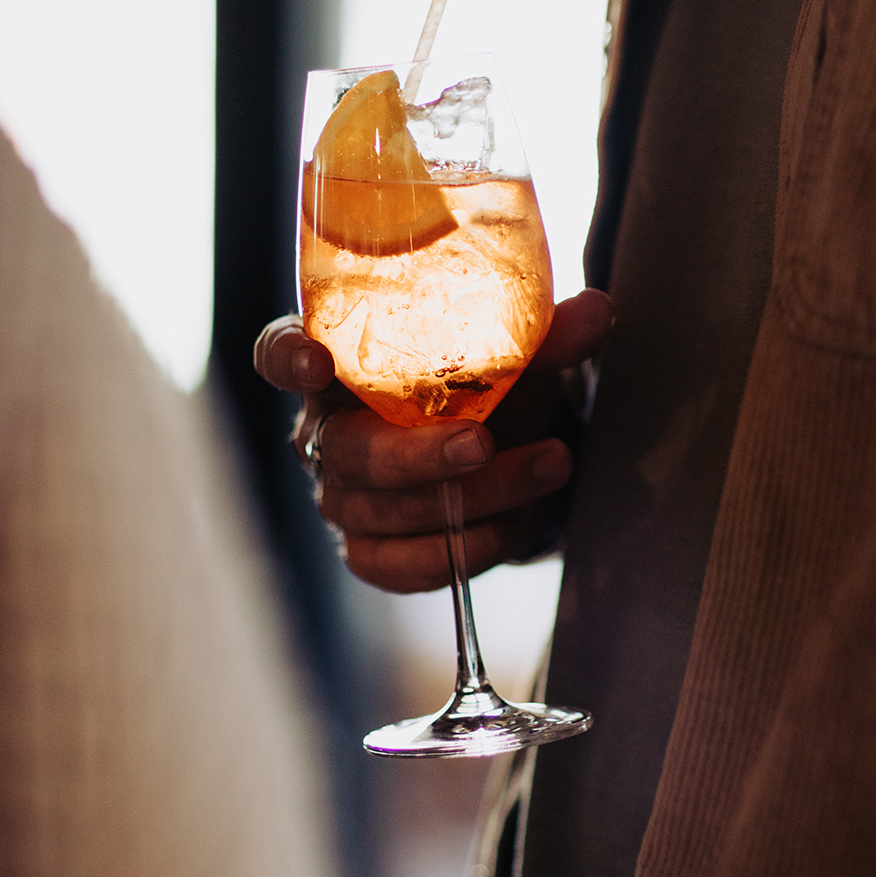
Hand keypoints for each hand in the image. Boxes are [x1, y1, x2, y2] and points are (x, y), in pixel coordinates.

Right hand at [253, 289, 613, 592]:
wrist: (516, 453)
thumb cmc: (492, 386)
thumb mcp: (516, 353)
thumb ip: (546, 334)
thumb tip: (597, 311)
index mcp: (340, 362)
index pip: (278, 353)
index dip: (286, 358)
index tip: (315, 362)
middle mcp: (328, 431)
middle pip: (343, 451)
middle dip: (414, 454)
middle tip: (480, 442)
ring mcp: (344, 497)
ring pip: (384, 511)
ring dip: (473, 496)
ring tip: (549, 465)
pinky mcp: (371, 551)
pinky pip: (399, 566)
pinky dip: (459, 552)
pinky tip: (509, 529)